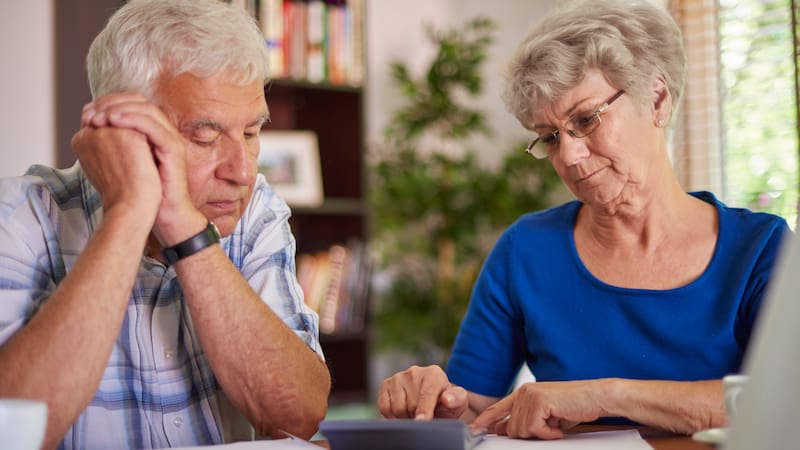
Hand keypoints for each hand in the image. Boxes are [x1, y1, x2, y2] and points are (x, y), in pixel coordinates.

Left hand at [80, 93, 204, 244]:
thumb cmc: (145, 193)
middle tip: (91, 112)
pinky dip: (132, 120)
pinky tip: (113, 122)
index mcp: (154, 132)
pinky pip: (153, 126)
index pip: (133, 103)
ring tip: (100, 117)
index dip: (109, 102)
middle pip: (140, 101)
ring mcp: (171, 139)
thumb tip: (89, 129)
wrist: (164, 213)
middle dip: (112, 102)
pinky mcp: (174, 149)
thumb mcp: (124, 161)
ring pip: (146, 110)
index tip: (88, 112)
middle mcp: (165, 131)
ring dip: (120, 109)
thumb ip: (113, 143)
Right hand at [377, 365, 467, 419]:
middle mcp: (414, 371)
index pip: (426, 394)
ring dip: (405, 416)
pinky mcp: (386, 384)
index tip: (423, 420)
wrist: (433, 401)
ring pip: (397, 408)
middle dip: (417, 416)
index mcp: (434, 373)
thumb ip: (456, 399)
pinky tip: (403, 411)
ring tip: (415, 413)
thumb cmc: (446, 403)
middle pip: (411, 404)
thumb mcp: (458, 403)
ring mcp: (398, 377)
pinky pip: (384, 407)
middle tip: (424, 416)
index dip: (424, 410)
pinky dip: (392, 415)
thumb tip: (447, 399)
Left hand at [471, 380, 608, 439]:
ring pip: (521, 430)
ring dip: (541, 433)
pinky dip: (548, 433)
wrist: (596, 397)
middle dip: (530, 434)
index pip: (498, 408)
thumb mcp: (546, 415)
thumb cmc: (575, 406)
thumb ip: (525, 419)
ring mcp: (530, 395)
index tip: (475, 430)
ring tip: (555, 424)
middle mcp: (523, 392)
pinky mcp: (539, 401)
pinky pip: (533, 429)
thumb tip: (505, 430)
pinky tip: (558, 426)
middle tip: (549, 429)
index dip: (485, 420)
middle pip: (511, 428)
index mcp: (523, 393)